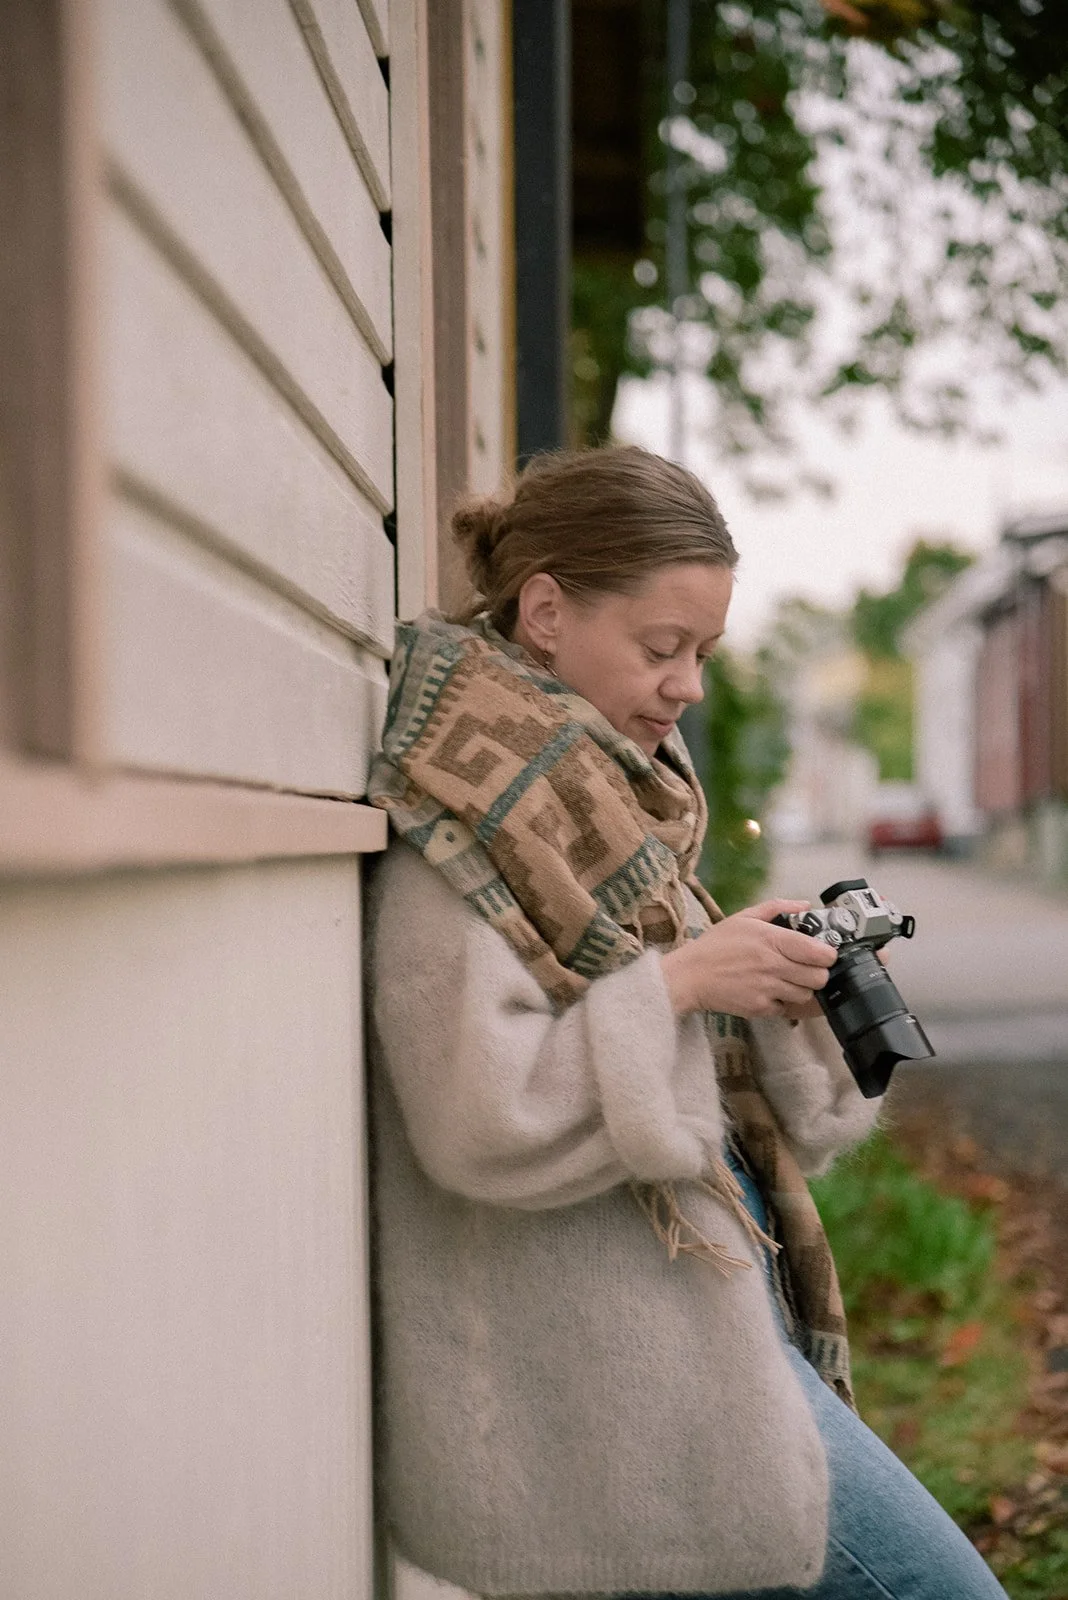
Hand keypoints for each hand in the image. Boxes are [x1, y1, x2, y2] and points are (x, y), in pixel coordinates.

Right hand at [661, 900, 836, 1018]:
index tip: (822, 953)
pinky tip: (770, 992)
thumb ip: (777, 907)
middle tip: (806, 968)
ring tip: (786, 980)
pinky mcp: (760, 1009)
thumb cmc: (716, 945)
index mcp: (772, 940)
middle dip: (817, 973)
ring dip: (801, 988)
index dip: (827, 954)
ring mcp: (767, 990)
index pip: (819, 953)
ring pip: (806, 995)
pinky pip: (786, 1008)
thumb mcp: (744, 917)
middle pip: (819, 978)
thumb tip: (804, 905)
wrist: (690, 976)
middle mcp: (773, 966)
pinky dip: (782, 1002)